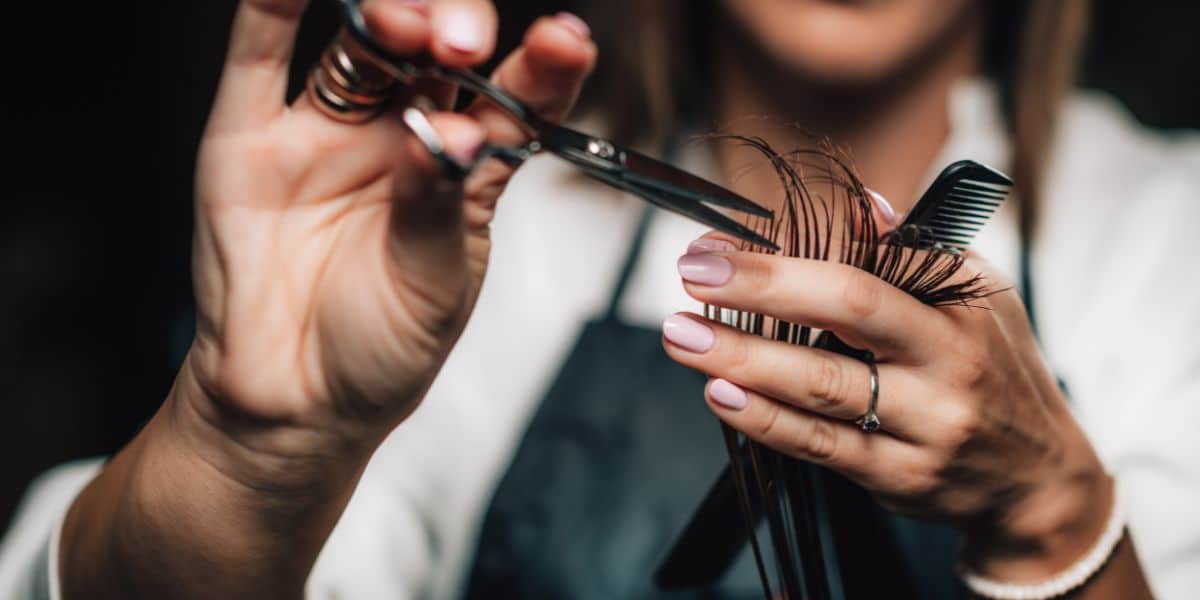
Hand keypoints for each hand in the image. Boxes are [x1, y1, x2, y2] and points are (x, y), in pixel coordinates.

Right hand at [185, 0, 594, 484]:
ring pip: (361, 43)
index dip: (542, 67)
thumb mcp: (433, 285)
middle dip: (457, 29)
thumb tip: (449, 134)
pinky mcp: (252, 138)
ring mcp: (329, 130)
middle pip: (437, 50)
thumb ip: (438, 204)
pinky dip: (273, 7)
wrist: (294, 407)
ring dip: (388, 13)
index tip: (566, 43)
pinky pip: (260, 57)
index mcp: (465, 169)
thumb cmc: (382, 351)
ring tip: (408, 20)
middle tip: (466, 44)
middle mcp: (402, 135)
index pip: (513, 100)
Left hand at [662, 236, 1110, 581]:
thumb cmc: (994, 369)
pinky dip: (765, 420)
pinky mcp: (898, 477)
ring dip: (743, 358)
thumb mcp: (976, 299)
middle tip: (692, 276)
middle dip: (761, 289)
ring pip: (823, 387)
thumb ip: (913, 253)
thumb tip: (858, 203)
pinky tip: (721, 394)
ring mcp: (925, 426)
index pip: (869, 266)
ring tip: (682, 337)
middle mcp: (947, 364)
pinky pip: (821, 446)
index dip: (787, 254)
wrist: (1038, 478)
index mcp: (960, 308)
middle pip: (848, 313)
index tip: (718, 245)